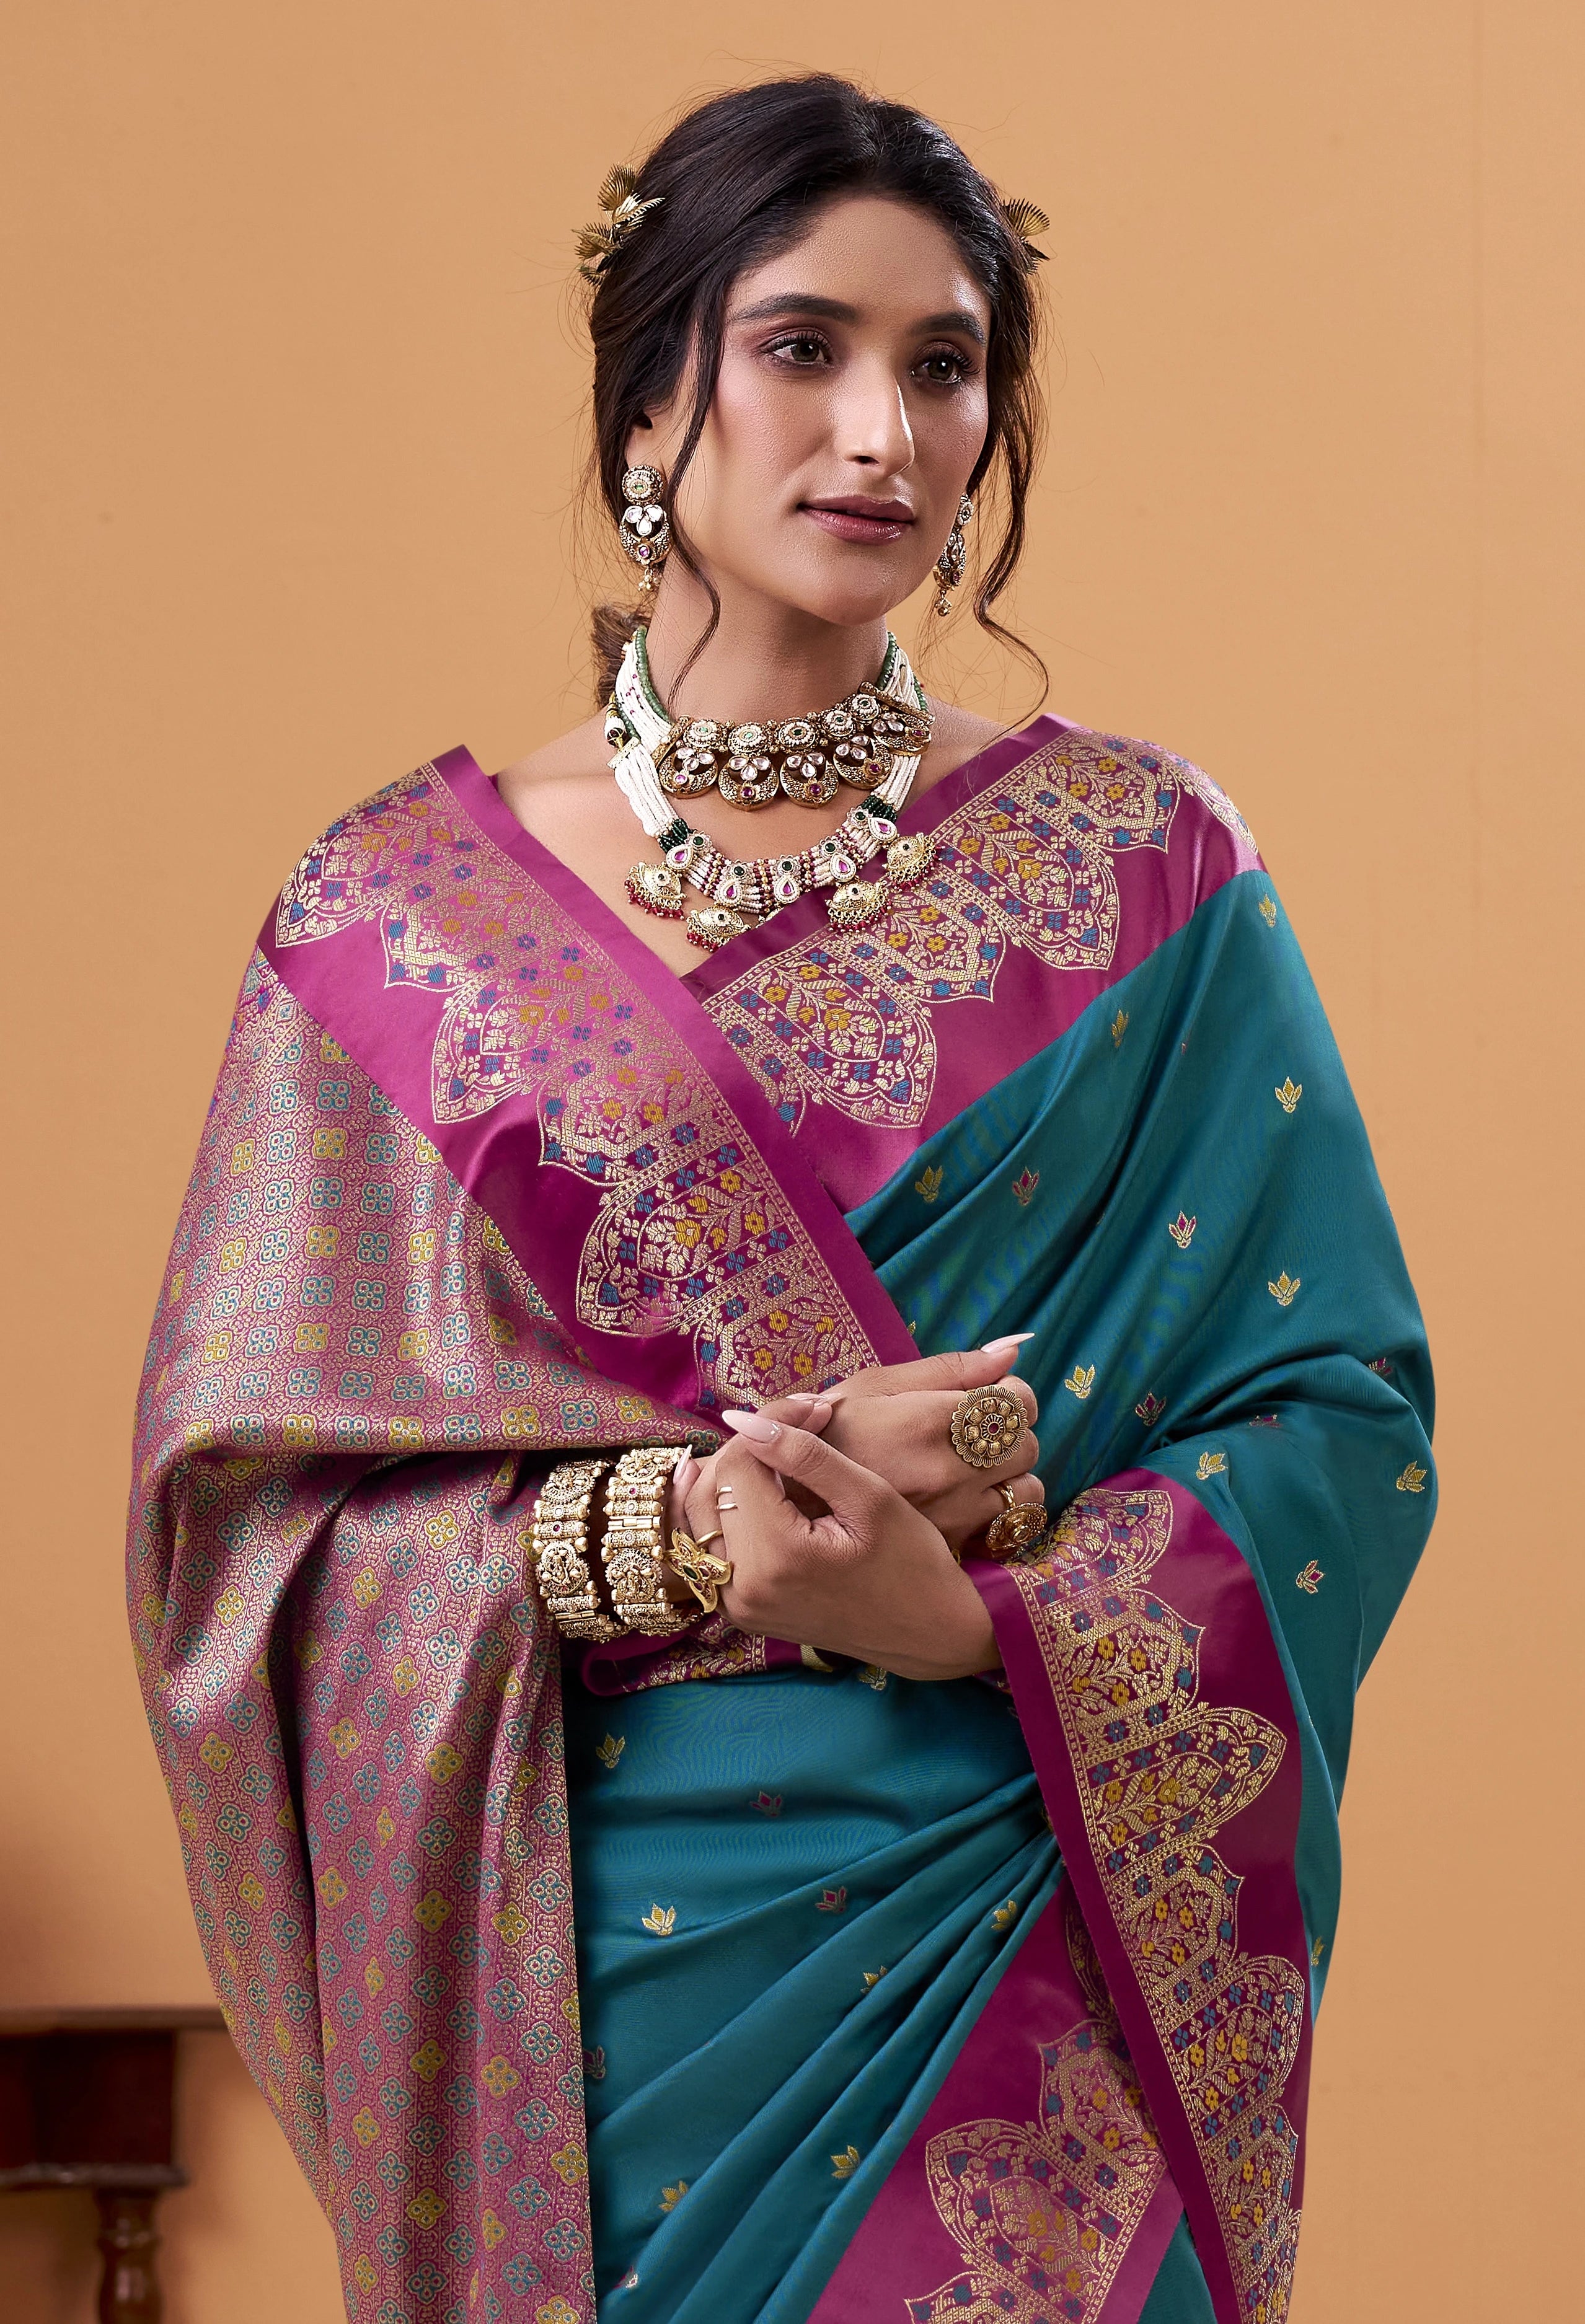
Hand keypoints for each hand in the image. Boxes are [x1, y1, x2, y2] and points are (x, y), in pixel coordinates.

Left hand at [678, 1412, 1000, 1680]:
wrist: (924, 1633)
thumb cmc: (912, 1563)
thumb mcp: (869, 1497)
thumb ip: (804, 1455)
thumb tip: (742, 1419)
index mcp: (777, 1555)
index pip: (739, 1463)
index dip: (770, 1423)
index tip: (812, 1408)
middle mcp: (743, 1587)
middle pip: (710, 1487)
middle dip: (747, 1446)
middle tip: (795, 1425)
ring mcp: (736, 1605)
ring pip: (697, 1516)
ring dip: (727, 1474)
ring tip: (771, 1451)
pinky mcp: (739, 1611)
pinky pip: (705, 1549)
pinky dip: (719, 1510)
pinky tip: (742, 1485)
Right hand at [772, 1338, 1043, 1556]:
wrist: (787, 1501)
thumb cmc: (826, 1431)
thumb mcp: (874, 1386)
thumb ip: (947, 1369)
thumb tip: (1012, 1351)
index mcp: (927, 1421)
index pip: (1017, 1401)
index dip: (1006, 1395)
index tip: (983, 1398)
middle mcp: (946, 1470)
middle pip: (1027, 1444)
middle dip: (1008, 1433)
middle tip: (972, 1433)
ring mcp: (951, 1513)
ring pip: (1027, 1489)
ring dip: (1009, 1476)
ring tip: (971, 1469)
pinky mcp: (951, 1545)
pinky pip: (1008, 1525)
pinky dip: (998, 1511)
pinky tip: (966, 1500)